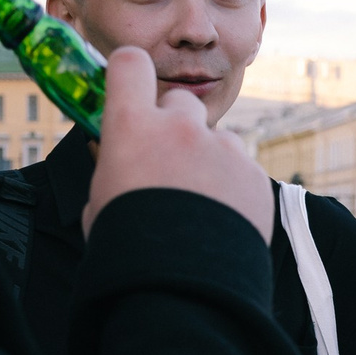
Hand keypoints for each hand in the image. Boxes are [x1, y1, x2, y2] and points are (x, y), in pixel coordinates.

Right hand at [82, 47, 272, 239]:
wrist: (183, 291)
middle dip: (173, 126)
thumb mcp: (102, 202)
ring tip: (198, 206)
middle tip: (168, 166)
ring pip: (214, 138)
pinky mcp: (254, 175)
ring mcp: (222, 149)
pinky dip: (232, 187)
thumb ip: (114, 168)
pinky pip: (240, 169)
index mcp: (132, 127)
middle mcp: (180, 127)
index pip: (130, 64)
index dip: (130, 73)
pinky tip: (220, 221)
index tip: (131, 89)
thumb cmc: (128, 249)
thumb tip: (118, 158)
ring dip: (207, 160)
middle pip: (179, 103)